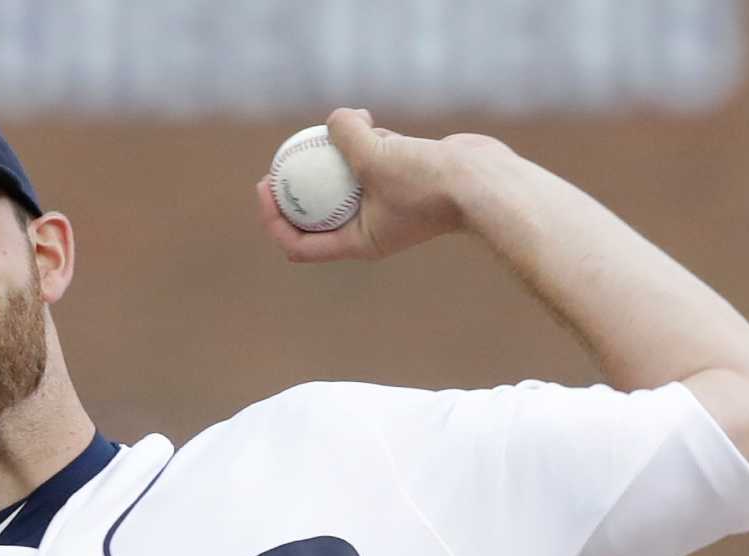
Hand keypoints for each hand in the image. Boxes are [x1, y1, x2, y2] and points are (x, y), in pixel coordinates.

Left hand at [255, 108, 505, 263]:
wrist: (482, 182)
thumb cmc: (429, 182)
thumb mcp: (377, 156)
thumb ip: (346, 136)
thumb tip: (331, 119)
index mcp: (356, 242)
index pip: (300, 244)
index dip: (274, 219)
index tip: (265, 185)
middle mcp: (368, 227)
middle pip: (316, 211)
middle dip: (296, 185)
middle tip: (280, 158)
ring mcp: (385, 202)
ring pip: (344, 178)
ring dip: (337, 151)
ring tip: (349, 127)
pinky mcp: (401, 178)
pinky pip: (370, 158)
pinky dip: (366, 140)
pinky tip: (370, 118)